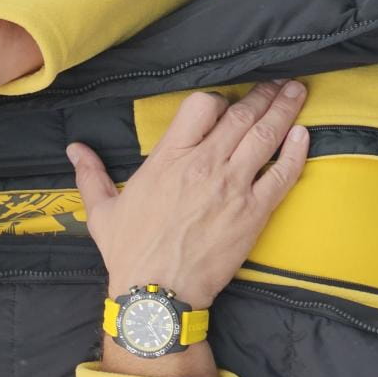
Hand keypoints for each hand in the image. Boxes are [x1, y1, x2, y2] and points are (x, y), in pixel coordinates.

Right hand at [68, 80, 309, 309]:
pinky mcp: (254, 212)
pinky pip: (282, 174)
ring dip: (284, 110)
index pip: (201, 107)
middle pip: (241, 116)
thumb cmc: (130, 253)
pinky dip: (295, 151)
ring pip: (265, 136)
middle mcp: (203, 166)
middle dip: (262, 95)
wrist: (158, 293)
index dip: (215, 102)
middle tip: (277, 83)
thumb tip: (74, 149)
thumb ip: (92, 175)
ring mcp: (232, 188)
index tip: (223, 106)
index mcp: (168, 159)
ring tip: (296, 92)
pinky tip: (303, 134)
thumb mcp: (103, 211)